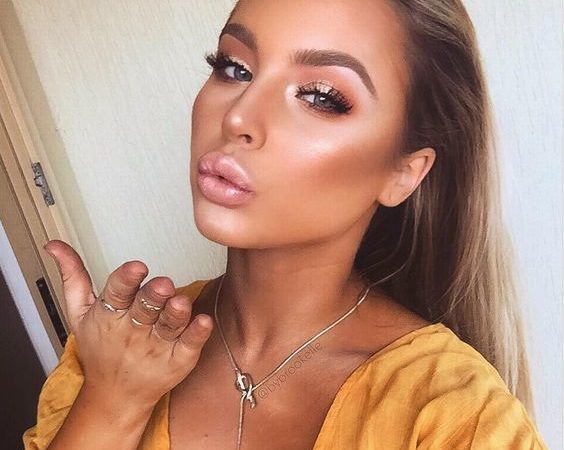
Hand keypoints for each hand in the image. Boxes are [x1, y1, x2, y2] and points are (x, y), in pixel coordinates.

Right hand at [43, 239, 212, 408]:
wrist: (115, 396)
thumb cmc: (100, 349)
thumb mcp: (79, 313)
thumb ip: (73, 275)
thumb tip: (54, 245)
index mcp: (110, 315)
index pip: (117, 292)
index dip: (126, 279)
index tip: (137, 266)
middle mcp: (135, 329)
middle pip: (146, 307)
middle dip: (154, 294)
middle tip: (164, 284)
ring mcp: (158, 345)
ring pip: (169, 325)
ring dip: (176, 313)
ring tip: (181, 302)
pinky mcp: (177, 359)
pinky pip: (189, 345)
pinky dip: (196, 334)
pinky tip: (203, 322)